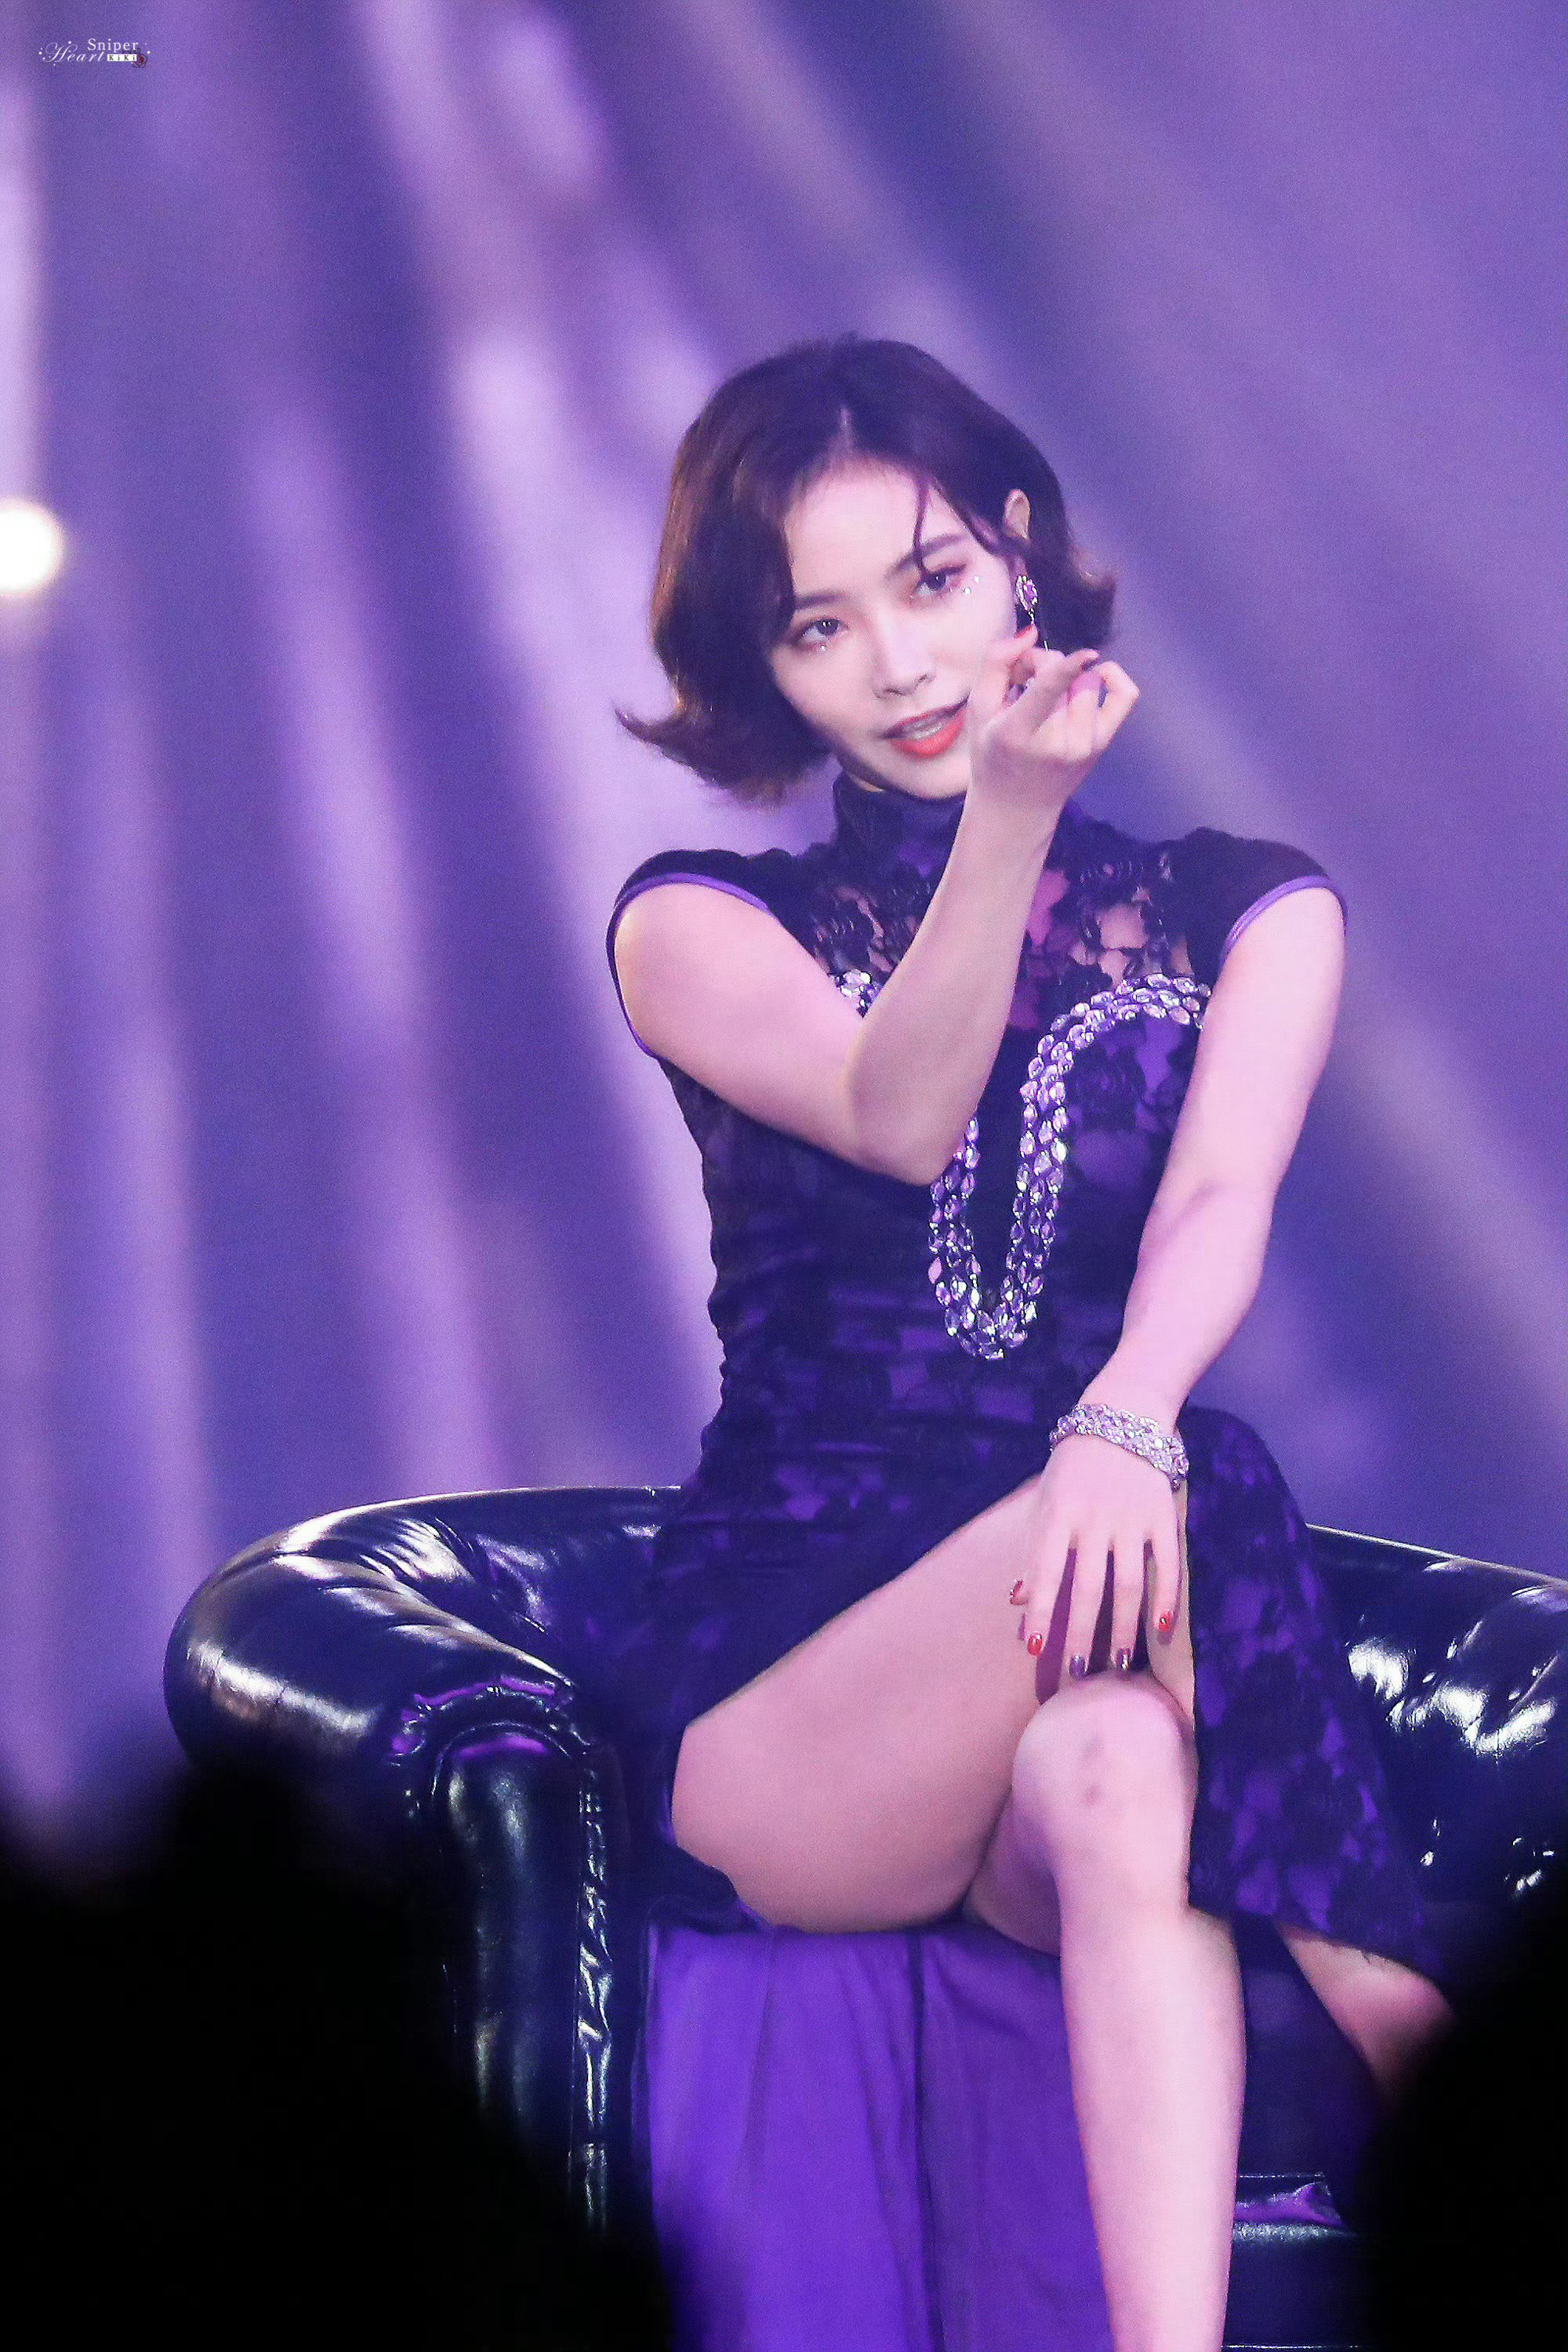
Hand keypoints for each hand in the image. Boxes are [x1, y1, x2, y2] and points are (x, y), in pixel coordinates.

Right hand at [964, 627, 1138, 829]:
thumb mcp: (979, 710)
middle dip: (1041, 664)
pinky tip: (1096, 674)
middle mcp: (1057, 742)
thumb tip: (1030, 634)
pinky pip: (1124, 696)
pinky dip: (1114, 677)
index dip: (1067, 668)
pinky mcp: (1102, 743)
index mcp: (1018, 733)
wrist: (1016, 808)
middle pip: (1065, 675)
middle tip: (1022, 679)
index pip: (1048, 695)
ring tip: (1048, 691)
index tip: (1085, 653)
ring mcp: (1084, 745)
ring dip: (1068, 674)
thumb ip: (997, 664)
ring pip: (1088, 680)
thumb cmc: (992, 754)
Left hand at [1011, 1433, 1181, 1692]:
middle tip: (1077, 1674)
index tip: (1035, 1652)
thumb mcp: (1045, 1498)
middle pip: (1087, 1588)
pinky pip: (1167, 1566)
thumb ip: (1034, 1549)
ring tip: (1118, 1664)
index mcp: (1059, 1513)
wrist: (1125, 1415)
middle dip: (1080, 1634)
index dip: (1040, 1613)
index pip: (1046, 1571)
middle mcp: (1095, 1519)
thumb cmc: (1075, 1463)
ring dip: (1123, 1628)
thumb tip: (1016, 1599)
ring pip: (1128, 1585)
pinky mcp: (1163, 1517)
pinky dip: (1166, 1599)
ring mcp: (1132, 1520)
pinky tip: (1161, 1629)